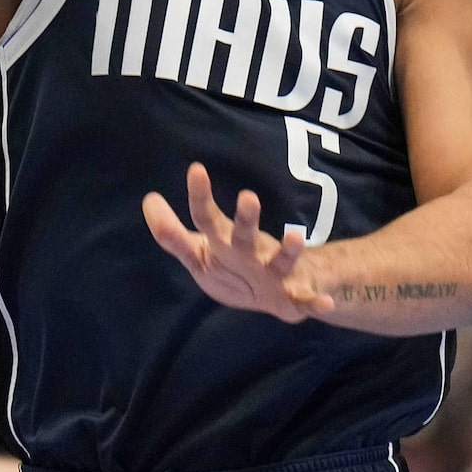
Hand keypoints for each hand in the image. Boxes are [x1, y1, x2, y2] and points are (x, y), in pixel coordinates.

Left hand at [144, 162, 331, 322]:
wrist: (283, 293)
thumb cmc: (236, 266)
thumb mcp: (199, 254)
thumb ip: (172, 234)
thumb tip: (148, 199)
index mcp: (225, 241)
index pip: (207, 218)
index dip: (200, 197)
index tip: (196, 169)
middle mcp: (252, 252)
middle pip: (245, 235)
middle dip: (247, 218)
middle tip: (249, 197)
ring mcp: (277, 273)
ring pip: (282, 261)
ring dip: (289, 251)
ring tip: (294, 237)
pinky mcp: (296, 296)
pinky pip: (308, 299)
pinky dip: (317, 300)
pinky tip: (323, 302)